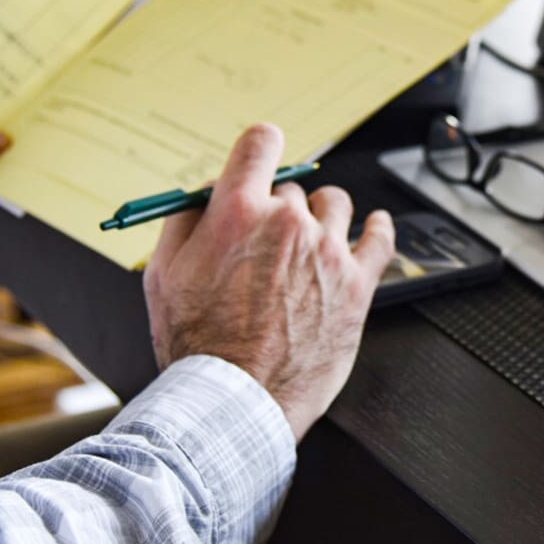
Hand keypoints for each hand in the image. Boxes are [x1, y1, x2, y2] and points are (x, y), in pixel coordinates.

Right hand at [142, 123, 395, 440]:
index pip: (261, 142)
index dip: (261, 148)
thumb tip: (206, 194)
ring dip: (321, 216)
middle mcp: (288, 223)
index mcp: (238, 212)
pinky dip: (377, 228)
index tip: (262, 157)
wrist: (236, 400)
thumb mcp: (163, 274)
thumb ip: (184, 221)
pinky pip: (380, 237)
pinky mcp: (357, 285)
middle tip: (264, 243)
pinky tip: (374, 226)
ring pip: (334, 205)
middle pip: (291, 187)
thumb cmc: (197, 346)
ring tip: (309, 242)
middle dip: (275, 209)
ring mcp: (328, 252)